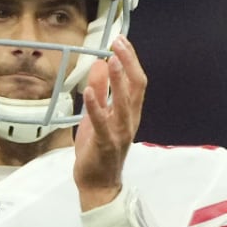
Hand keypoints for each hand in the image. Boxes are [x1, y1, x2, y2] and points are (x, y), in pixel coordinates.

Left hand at [74, 35, 145, 210]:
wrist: (97, 186)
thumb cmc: (98, 151)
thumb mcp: (96, 115)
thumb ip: (99, 91)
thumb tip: (100, 64)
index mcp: (129, 113)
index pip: (137, 82)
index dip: (131, 60)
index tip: (121, 41)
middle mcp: (129, 121)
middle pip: (136, 87)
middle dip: (128, 63)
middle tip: (119, 42)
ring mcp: (120, 133)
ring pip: (123, 103)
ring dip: (118, 80)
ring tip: (112, 59)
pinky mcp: (106, 145)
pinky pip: (102, 123)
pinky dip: (96, 106)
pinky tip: (89, 91)